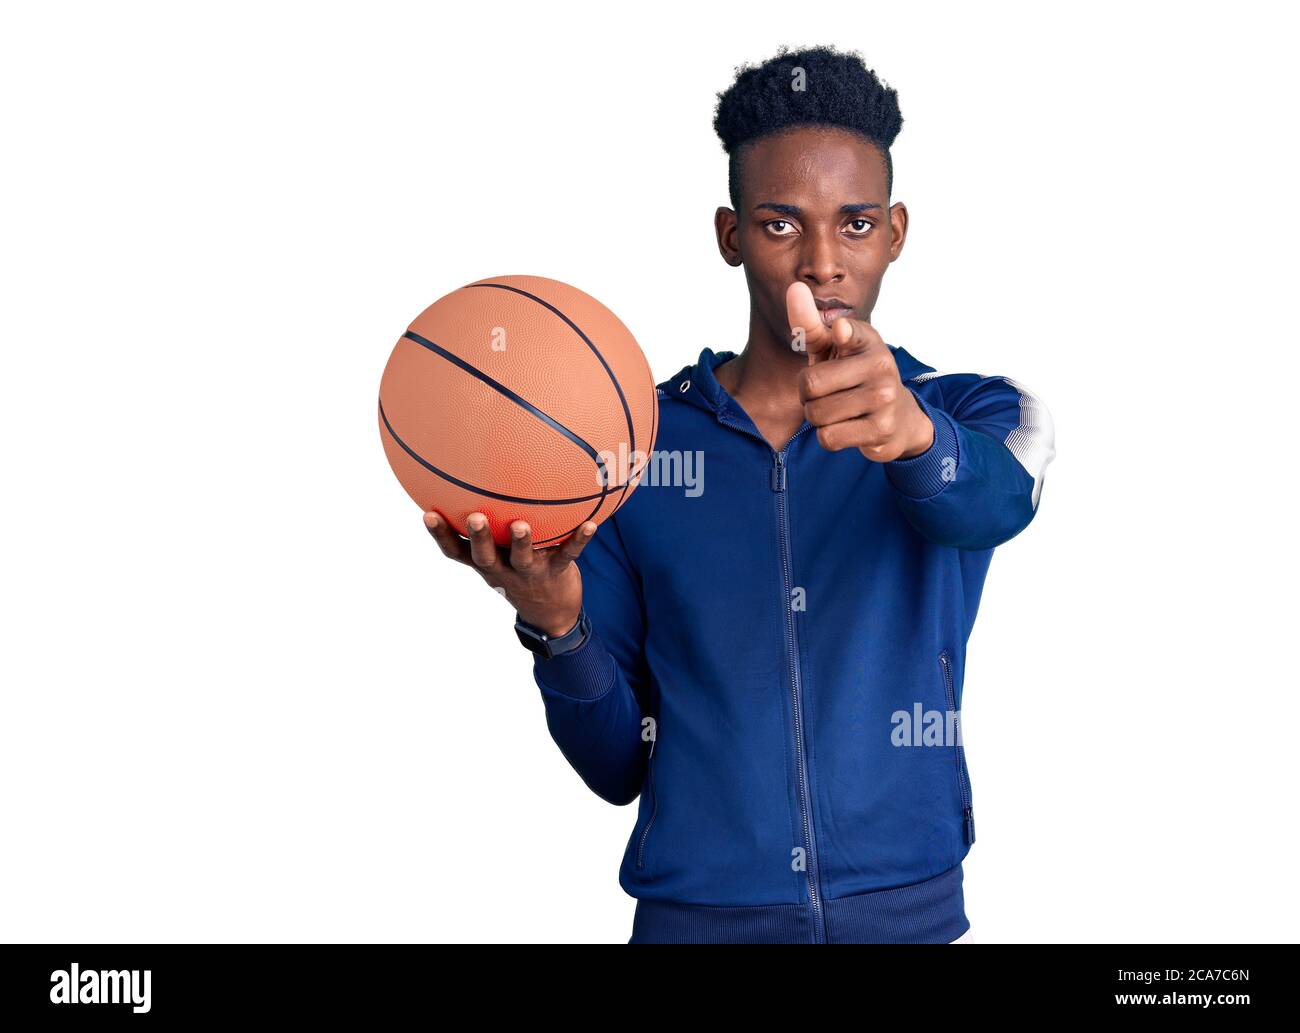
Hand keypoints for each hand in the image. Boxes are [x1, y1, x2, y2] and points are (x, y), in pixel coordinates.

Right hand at [423, 511, 592, 636]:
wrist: (550, 614)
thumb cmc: (518, 571)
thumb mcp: (498, 555)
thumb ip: (488, 529)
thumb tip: (472, 481)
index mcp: (486, 563)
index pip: (456, 552)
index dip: (440, 535)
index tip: (428, 514)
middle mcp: (503, 569)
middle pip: (485, 557)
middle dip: (479, 538)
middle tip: (475, 517)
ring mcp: (530, 573)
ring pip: (522, 559)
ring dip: (522, 542)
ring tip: (521, 526)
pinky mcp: (556, 572)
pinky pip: (567, 555)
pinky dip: (579, 540)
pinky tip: (589, 525)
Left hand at [787, 282, 933, 462]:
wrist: (900, 417)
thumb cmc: (853, 377)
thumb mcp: (832, 349)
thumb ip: (809, 325)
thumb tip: (794, 288)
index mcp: (867, 339)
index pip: (844, 332)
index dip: (840, 334)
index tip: (839, 331)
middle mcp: (881, 365)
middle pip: (810, 385)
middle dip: (806, 395)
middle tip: (825, 393)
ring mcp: (884, 398)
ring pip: (817, 415)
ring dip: (817, 418)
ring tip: (837, 410)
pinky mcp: (881, 429)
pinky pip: (829, 437)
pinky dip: (828, 436)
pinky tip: (846, 427)